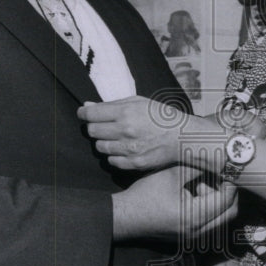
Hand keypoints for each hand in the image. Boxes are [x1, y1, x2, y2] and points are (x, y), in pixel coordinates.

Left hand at [78, 96, 197, 170]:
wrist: (182, 137)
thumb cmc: (160, 116)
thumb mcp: (139, 102)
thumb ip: (112, 104)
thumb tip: (87, 106)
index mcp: (126, 112)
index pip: (91, 113)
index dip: (83, 113)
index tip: (83, 113)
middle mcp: (125, 130)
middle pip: (92, 130)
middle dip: (94, 126)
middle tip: (102, 125)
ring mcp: (129, 149)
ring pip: (99, 147)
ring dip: (103, 141)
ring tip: (114, 137)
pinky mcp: (134, 163)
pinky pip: (111, 161)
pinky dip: (113, 155)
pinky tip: (122, 149)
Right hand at [112, 165, 237, 241]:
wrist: (125, 216)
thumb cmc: (145, 194)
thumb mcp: (173, 175)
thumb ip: (196, 167)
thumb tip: (216, 159)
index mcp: (196, 216)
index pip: (227, 199)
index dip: (230, 182)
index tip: (225, 168)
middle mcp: (199, 231)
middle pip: (230, 212)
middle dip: (227, 193)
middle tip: (218, 176)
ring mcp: (194, 237)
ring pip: (221, 219)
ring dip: (217, 201)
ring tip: (200, 184)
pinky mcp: (189, 237)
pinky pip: (210, 223)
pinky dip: (209, 209)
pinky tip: (194, 194)